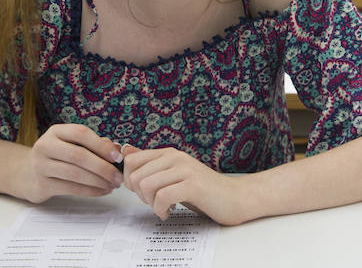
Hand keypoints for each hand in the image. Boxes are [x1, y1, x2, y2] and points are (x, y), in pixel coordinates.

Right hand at [18, 124, 123, 202]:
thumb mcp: (72, 144)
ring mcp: (41, 166)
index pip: (80, 133)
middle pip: (79, 156)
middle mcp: (45, 146)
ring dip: (98, 181)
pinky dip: (90, 191)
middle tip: (119, 176)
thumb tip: (117, 150)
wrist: (27, 173)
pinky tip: (102, 191)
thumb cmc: (58, 156)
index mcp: (56, 132)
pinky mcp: (41, 185)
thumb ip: (94, 144)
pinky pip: (70, 188)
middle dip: (103, 167)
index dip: (101, 145)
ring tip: (113, 185)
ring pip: (75, 174)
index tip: (118, 156)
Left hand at [123, 145, 252, 225]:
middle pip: (135, 176)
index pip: (131, 160)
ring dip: (150, 204)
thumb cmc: (204, 190)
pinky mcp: (193, 185)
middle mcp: (176, 157)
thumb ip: (151, 164)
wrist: (235, 197)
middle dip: (139, 195)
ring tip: (163, 207)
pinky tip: (170, 212)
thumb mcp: (173, 175)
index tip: (143, 192)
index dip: (129, 180)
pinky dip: (161, 209)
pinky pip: (163, 196)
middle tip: (155, 202)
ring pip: (146, 186)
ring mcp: (185, 169)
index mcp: (169, 153)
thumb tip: (126, 150)